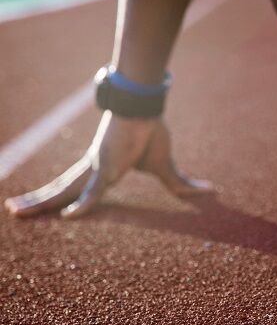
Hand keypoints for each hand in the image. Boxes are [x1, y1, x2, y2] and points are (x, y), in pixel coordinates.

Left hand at [3, 112, 212, 218]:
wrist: (148, 107)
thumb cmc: (151, 131)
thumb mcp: (166, 167)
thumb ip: (180, 184)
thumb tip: (209, 191)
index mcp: (101, 169)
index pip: (74, 188)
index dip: (56, 197)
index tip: (41, 207)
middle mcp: (91, 169)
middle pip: (58, 189)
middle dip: (36, 202)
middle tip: (13, 212)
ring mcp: (96, 168)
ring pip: (63, 191)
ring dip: (39, 203)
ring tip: (13, 212)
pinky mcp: (107, 167)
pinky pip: (94, 191)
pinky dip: (83, 205)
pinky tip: (68, 217)